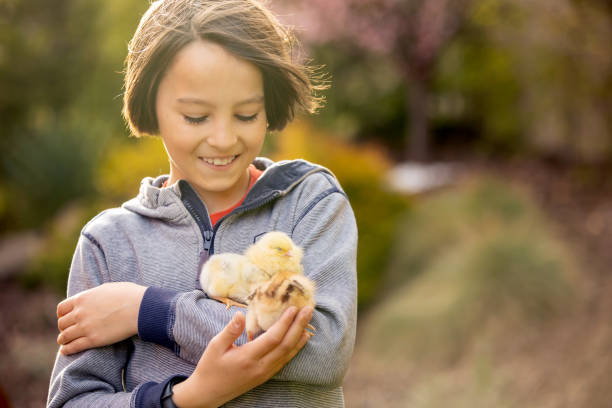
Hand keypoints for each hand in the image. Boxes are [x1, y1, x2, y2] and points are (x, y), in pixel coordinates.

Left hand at [56, 282, 146, 354]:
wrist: (140, 308)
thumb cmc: (128, 295)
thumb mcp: (107, 288)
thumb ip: (94, 295)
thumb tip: (92, 299)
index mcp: (82, 298)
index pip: (62, 309)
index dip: (62, 315)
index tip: (66, 318)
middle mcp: (80, 313)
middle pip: (62, 324)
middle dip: (64, 328)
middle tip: (68, 331)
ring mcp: (85, 327)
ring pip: (64, 337)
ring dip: (63, 340)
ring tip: (65, 343)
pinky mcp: (93, 340)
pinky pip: (73, 347)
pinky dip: (67, 350)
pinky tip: (65, 351)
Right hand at [172, 306, 312, 407]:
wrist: (208, 393)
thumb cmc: (210, 367)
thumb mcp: (215, 346)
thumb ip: (230, 330)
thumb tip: (239, 314)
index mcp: (247, 357)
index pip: (273, 338)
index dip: (285, 323)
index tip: (293, 308)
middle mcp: (260, 367)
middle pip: (285, 345)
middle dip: (299, 326)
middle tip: (308, 310)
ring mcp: (265, 373)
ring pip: (288, 354)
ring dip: (300, 336)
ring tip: (308, 320)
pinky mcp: (266, 376)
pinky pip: (284, 360)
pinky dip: (295, 348)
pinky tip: (301, 338)